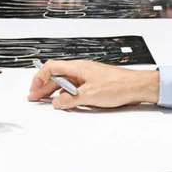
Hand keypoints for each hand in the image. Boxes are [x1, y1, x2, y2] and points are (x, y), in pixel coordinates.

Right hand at [27, 59, 158, 109]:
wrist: (137, 86)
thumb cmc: (118, 85)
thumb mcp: (90, 95)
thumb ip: (70, 100)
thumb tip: (57, 103)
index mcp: (78, 68)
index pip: (51, 68)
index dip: (39, 78)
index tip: (34, 90)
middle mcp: (81, 70)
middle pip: (56, 75)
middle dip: (43, 86)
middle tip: (35, 97)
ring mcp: (87, 76)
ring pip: (65, 82)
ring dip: (54, 91)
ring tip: (46, 101)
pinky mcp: (94, 83)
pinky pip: (74, 87)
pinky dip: (66, 94)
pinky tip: (65, 103)